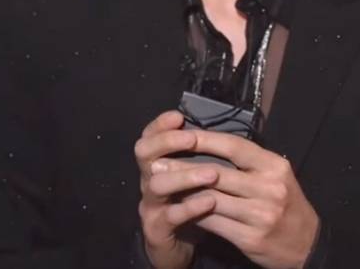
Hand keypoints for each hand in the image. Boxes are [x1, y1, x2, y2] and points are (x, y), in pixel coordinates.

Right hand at [134, 110, 219, 268]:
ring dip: (185, 176)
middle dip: (167, 142)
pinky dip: (191, 206)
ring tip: (212, 173)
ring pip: (157, 184)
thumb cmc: (186, 201)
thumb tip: (215, 127)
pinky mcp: (156, 228)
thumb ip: (195, 154)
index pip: (149, 135)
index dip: (160, 124)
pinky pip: (171, 216)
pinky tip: (210, 201)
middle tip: (192, 139)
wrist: (175, 244)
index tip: (178, 116)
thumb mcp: (189, 174)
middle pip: (144, 153)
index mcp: (156, 161)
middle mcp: (148, 178)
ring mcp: (150, 204)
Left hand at [153, 131, 319, 268]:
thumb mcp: (276, 175)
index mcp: (274, 165)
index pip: (235, 146)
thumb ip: (249, 162)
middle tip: (158, 162)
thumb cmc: (287, 203)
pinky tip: (181, 208)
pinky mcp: (250, 239)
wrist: (308, 245)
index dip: (206, 139)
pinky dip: (195, 213)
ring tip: (164, 185)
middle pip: (218, 173)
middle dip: (184, 167)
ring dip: (184, 191)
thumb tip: (210, 146)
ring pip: (211, 199)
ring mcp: (260, 215)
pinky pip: (214, 223)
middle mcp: (269, 187)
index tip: (182, 135)